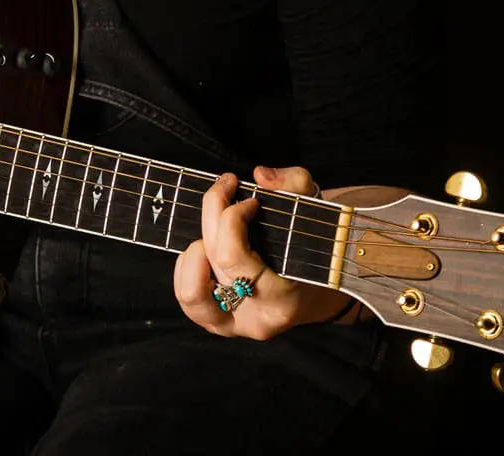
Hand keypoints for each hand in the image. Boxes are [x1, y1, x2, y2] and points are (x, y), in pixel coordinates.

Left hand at [172, 165, 354, 338]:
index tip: (249, 199)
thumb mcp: (316, 213)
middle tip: (226, 189)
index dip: (231, 217)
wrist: (317, 293)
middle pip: (212, 261)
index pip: (232, 256)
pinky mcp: (215, 324)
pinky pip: (186, 296)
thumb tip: (261, 176)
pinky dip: (188, 266)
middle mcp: (255, 318)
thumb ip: (294, 185)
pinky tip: (206, 245)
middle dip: (214, 213)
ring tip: (214, 228)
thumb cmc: (316, 251)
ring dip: (194, 251)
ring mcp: (232, 326)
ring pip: (190, 291)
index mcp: (282, 298)